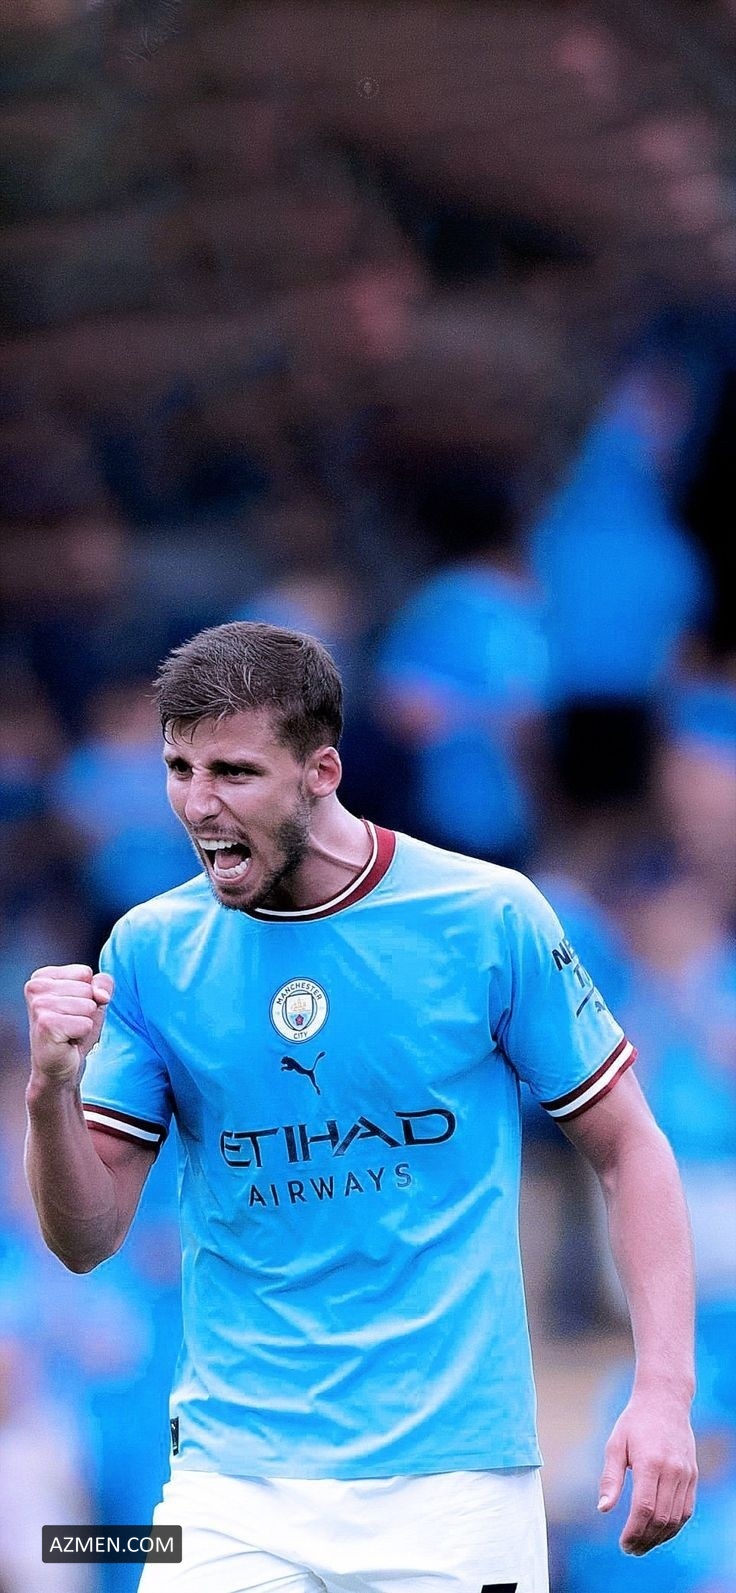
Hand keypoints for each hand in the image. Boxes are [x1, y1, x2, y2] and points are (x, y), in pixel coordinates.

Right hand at [25, 964, 113, 1086]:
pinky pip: (86, 1023)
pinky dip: (82, 1034)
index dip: (88, 993)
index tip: (72, 1009)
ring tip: (68, 1032)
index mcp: (42, 976)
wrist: (59, 1065)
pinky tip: (67, 1041)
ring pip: (88, 1006)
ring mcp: (38, 1006)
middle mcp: (35, 987)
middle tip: (70, 1024)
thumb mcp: (94, 1000)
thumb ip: (103, 984)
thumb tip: (101, 995)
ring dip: (84, 1023)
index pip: (85, 973)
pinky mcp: (46, 1025)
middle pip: (87, 989)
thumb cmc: (74, 1029)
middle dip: (87, 1009)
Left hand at [598, 1388, 697, 1554]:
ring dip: (660, 1538)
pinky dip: (674, 1527)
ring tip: (643, 1546)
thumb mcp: (615, 1445)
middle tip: (630, 1550)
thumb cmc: (634, 1423)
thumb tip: (603, 1509)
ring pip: (676, 1519)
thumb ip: (610, 1478)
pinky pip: (687, 1510)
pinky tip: (659, 1533)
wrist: (665, 1402)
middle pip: (661, 1518)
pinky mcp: (693, 1476)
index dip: (633, 1531)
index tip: (623, 1544)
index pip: (644, 1508)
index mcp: (650, 1462)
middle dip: (645, 1539)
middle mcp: (672, 1470)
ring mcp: (686, 1474)